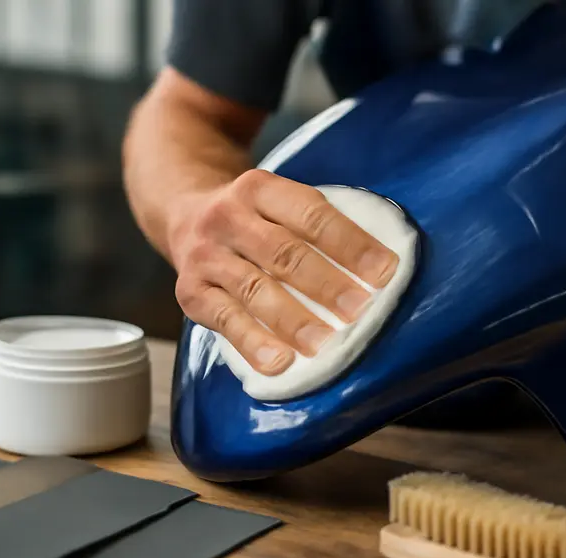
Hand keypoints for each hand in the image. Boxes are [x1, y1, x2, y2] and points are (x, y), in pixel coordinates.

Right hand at [169, 170, 398, 374]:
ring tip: (324, 344)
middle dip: (326, 284)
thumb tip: (377, 270)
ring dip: (293, 320)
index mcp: (259, 188)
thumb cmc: (253, 218)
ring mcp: (206, 255)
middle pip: (283, 253)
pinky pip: (225, 320)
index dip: (350, 243)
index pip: (310, 214)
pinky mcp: (189, 291)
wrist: (181, 213)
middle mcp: (228, 217)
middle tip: (359, 310)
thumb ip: (314, 226)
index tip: (384, 272)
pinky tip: (279, 362)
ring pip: (254, 289)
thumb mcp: (276, 202)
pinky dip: (253, 342)